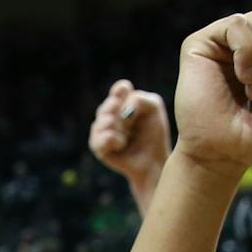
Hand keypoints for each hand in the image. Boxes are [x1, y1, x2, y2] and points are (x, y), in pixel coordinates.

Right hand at [89, 82, 170, 198]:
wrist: (152, 162)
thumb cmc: (153, 135)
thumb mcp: (153, 109)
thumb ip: (139, 99)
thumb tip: (121, 111)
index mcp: (125, 102)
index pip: (119, 89)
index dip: (121, 90)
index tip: (129, 98)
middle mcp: (110, 114)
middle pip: (109, 104)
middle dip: (120, 112)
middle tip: (131, 122)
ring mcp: (102, 130)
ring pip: (102, 120)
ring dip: (117, 126)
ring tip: (127, 137)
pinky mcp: (97, 146)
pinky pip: (100, 137)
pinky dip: (112, 139)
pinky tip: (121, 144)